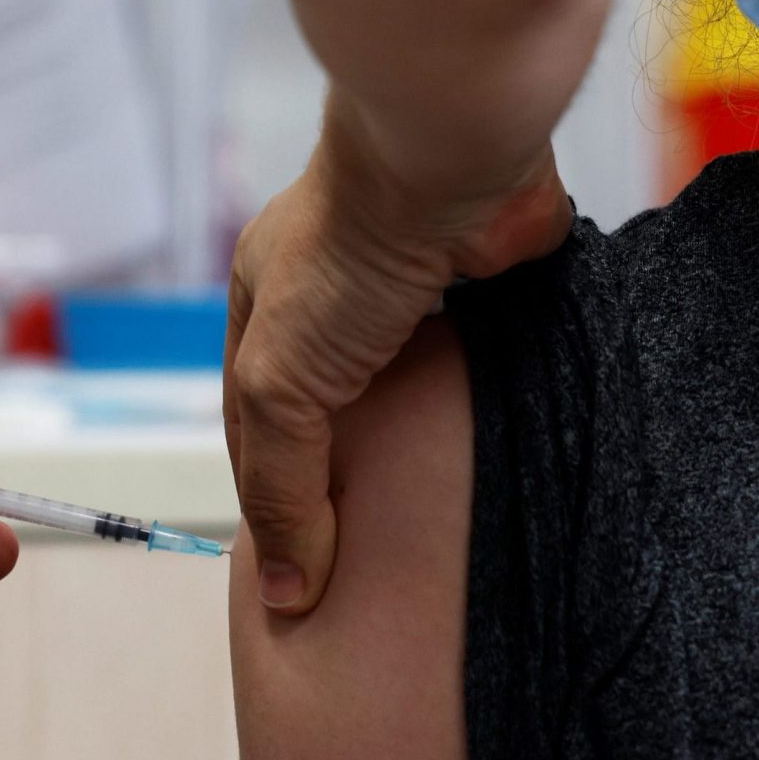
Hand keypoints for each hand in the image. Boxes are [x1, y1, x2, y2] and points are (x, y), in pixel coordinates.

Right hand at [227, 93, 569, 615]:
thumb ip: (281, 485)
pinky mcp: (490, 288)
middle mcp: (340, 294)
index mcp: (270, 303)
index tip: (304, 575)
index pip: (262, 423)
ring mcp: (420, 290)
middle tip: (378, 563)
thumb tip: (289, 593)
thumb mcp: (280, 384)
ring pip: (420, 392)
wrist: (449, 166)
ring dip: (428, 443)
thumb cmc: (345, 256)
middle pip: (342, 409)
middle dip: (356, 473)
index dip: (278, 496)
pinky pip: (489, 368)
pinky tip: (497, 464)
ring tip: (443, 528)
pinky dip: (489, 410)